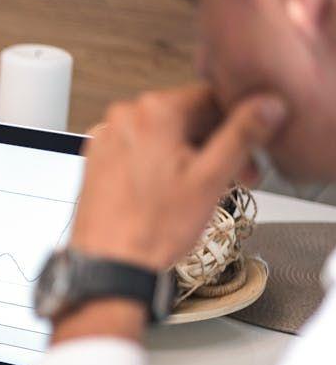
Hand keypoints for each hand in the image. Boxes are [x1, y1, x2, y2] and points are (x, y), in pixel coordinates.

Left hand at [70, 83, 285, 271]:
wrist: (110, 265)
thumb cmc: (150, 230)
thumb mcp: (211, 179)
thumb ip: (242, 135)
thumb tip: (266, 105)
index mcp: (152, 112)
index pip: (211, 99)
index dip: (238, 126)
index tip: (250, 152)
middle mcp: (122, 119)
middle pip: (186, 118)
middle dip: (214, 146)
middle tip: (235, 178)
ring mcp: (106, 140)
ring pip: (164, 135)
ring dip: (190, 157)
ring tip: (202, 191)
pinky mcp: (98, 161)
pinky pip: (140, 151)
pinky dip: (161, 165)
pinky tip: (171, 192)